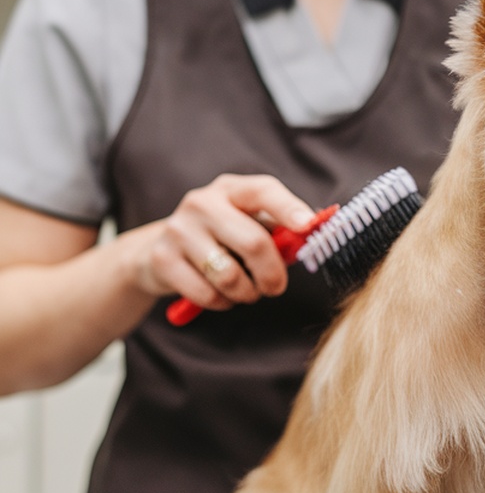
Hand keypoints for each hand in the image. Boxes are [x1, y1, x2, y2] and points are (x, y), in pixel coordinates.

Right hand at [129, 174, 315, 310]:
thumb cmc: (220, 237)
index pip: (263, 191)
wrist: (160, 250)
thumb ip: (281, 228)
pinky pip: (207, 294)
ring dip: (246, 293)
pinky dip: (222, 303)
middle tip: (276, 287)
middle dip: (272, 274)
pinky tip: (220, 295)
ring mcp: (179, 229)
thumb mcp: (249, 223)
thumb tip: (317, 230)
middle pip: (253, 243)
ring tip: (245, 291)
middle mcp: (202, 202)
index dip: (288, 208)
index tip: (308, 226)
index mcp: (231, 189)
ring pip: (230, 275)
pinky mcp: (163, 259)